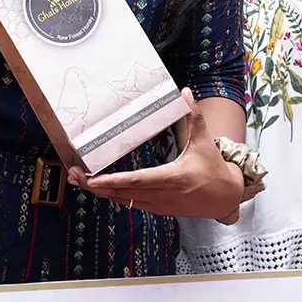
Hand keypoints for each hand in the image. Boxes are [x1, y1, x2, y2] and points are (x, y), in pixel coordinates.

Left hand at [66, 89, 243, 219]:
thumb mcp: (204, 142)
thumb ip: (194, 117)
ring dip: (101, 192)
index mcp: (173, 178)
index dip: (114, 182)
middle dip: (97, 186)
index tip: (94, 180)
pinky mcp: (158, 208)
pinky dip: (114, 196)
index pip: (138, 181)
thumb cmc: (214, 168)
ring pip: (125, 200)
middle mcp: (163, 195)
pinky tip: (98, 189)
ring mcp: (160, 205)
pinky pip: (132, 203)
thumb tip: (185, 92)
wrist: (226, 198)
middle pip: (124, 193)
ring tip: (78, 181)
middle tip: (75, 176)